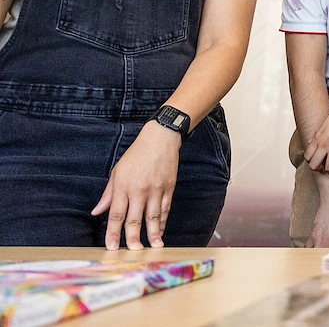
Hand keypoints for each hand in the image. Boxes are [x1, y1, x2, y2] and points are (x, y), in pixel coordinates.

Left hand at [91, 122, 181, 249]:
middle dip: (133, 237)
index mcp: (123, 186)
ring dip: (153, 233)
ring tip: (155, 246)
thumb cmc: (136, 155)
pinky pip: (165, 209)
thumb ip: (108, 194)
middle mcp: (140, 190)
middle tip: (134, 251)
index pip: (116, 214)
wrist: (160, 140)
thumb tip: (97, 212)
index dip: (113, 232)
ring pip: (154, 216)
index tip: (111, 246)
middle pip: (135, 218)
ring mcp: (156, 190)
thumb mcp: (117, 172)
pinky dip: (163, 222)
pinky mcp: (169, 188)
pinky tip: (161, 232)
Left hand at [306, 102, 328, 179]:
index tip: (315, 162)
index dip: (310, 162)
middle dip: (318, 170)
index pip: (308, 156)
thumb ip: (316, 135)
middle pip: (315, 165)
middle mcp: (325, 145)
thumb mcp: (323, 124)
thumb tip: (310, 142)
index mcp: (317, 138)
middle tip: (323, 170)